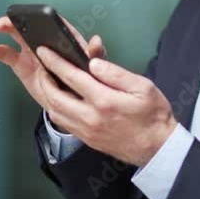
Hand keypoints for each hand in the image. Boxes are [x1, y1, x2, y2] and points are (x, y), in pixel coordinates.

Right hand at [0, 15, 105, 123]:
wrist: (68, 102)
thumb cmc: (82, 81)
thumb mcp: (94, 70)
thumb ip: (96, 57)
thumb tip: (96, 41)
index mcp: (65, 39)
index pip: (56, 23)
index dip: (47, 17)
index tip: (37, 15)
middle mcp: (47, 42)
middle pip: (33, 24)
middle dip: (21, 18)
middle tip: (11, 17)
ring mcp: (32, 52)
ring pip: (18, 35)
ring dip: (6, 28)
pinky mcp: (22, 65)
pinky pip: (7, 55)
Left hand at [34, 44, 177, 167]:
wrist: (157, 148)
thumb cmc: (153, 114)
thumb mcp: (143, 87)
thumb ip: (116, 73)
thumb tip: (93, 62)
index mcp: (104, 101)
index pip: (73, 77)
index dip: (56, 62)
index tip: (44, 51)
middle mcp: (91, 117)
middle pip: (55, 97)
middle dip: (44, 79)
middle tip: (41, 65)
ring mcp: (87, 131)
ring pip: (55, 112)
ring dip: (47, 95)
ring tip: (47, 80)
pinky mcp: (87, 139)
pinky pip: (63, 123)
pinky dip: (55, 109)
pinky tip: (58, 99)